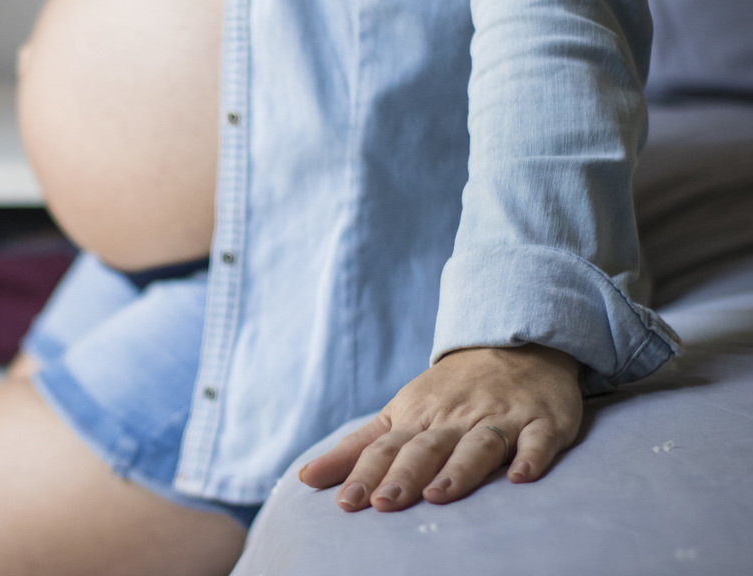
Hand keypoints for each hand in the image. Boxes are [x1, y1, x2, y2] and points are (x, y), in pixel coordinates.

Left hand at [298, 344, 581, 511]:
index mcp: (417, 418)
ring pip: (478, 444)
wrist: (513, 344)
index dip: (365, 473)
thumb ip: (357, 450)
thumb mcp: (398, 413)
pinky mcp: (541, 422)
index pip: (386, 448)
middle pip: (426, 448)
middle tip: (384, 503)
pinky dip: (532, 457)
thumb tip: (305, 478)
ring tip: (439, 495)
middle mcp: (454, 419)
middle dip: (404, 475)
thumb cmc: (447, 392)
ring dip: (460, 470)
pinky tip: (521, 477)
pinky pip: (538, 440)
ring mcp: (499, 418)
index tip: (345, 503)